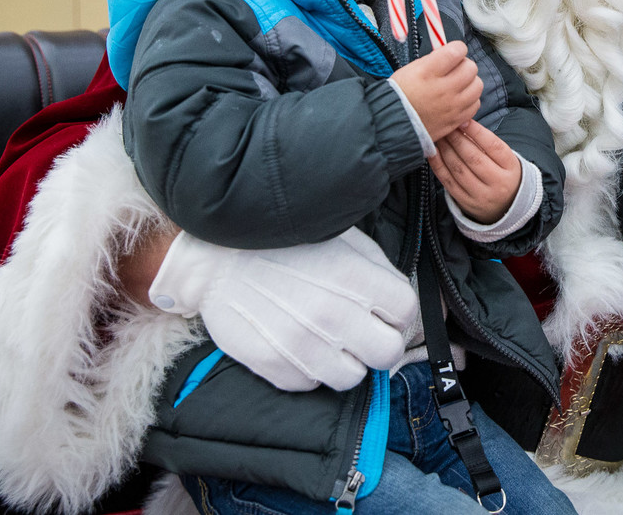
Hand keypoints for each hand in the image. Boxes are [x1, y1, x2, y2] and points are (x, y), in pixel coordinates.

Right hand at [148, 227, 417, 390]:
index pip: (407, 312)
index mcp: (355, 279)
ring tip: (327, 338)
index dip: (400, 312)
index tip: (387, 311)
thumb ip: (376, 271)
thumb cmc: (280, 243)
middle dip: (380, 342)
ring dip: (345, 360)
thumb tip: (401, 302)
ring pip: (352, 377)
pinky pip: (311, 384)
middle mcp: (334, 316)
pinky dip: (309, 369)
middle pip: (388, 353)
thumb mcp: (339, 239)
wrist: (214, 258)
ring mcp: (304, 346)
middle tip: (363, 332)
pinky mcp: (276, 367)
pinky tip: (297, 344)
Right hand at [390, 41, 481, 141]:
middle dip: (463, 65)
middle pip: (471, 67)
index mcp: (428, 72)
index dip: (457, 49)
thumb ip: (434, 59)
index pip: (457, 51)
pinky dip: (469, 100)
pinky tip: (459, 99)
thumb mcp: (411, 68)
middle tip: (454, 70)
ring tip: (458, 85)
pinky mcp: (456, 120)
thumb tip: (452, 54)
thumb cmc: (400, 94)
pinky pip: (475, 104)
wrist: (393, 122)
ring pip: (477, 85)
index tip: (453, 53)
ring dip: (469, 82)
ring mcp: (452, 106)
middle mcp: (443, 88)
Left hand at [429, 120, 521, 223]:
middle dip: (457, 139)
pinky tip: (433, 152)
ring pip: (459, 169)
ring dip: (445, 150)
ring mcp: (481, 195)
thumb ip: (487, 144)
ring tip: (439, 136)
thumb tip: (463, 124)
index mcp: (511, 168)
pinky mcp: (466, 203)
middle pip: (474, 158)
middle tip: (446, 126)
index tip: (464, 121)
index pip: (493, 146)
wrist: (506, 206)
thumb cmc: (503, 174)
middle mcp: (497, 183)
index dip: (477, 132)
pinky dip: (438, 165)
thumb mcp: (505, 159)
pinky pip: (448, 182)